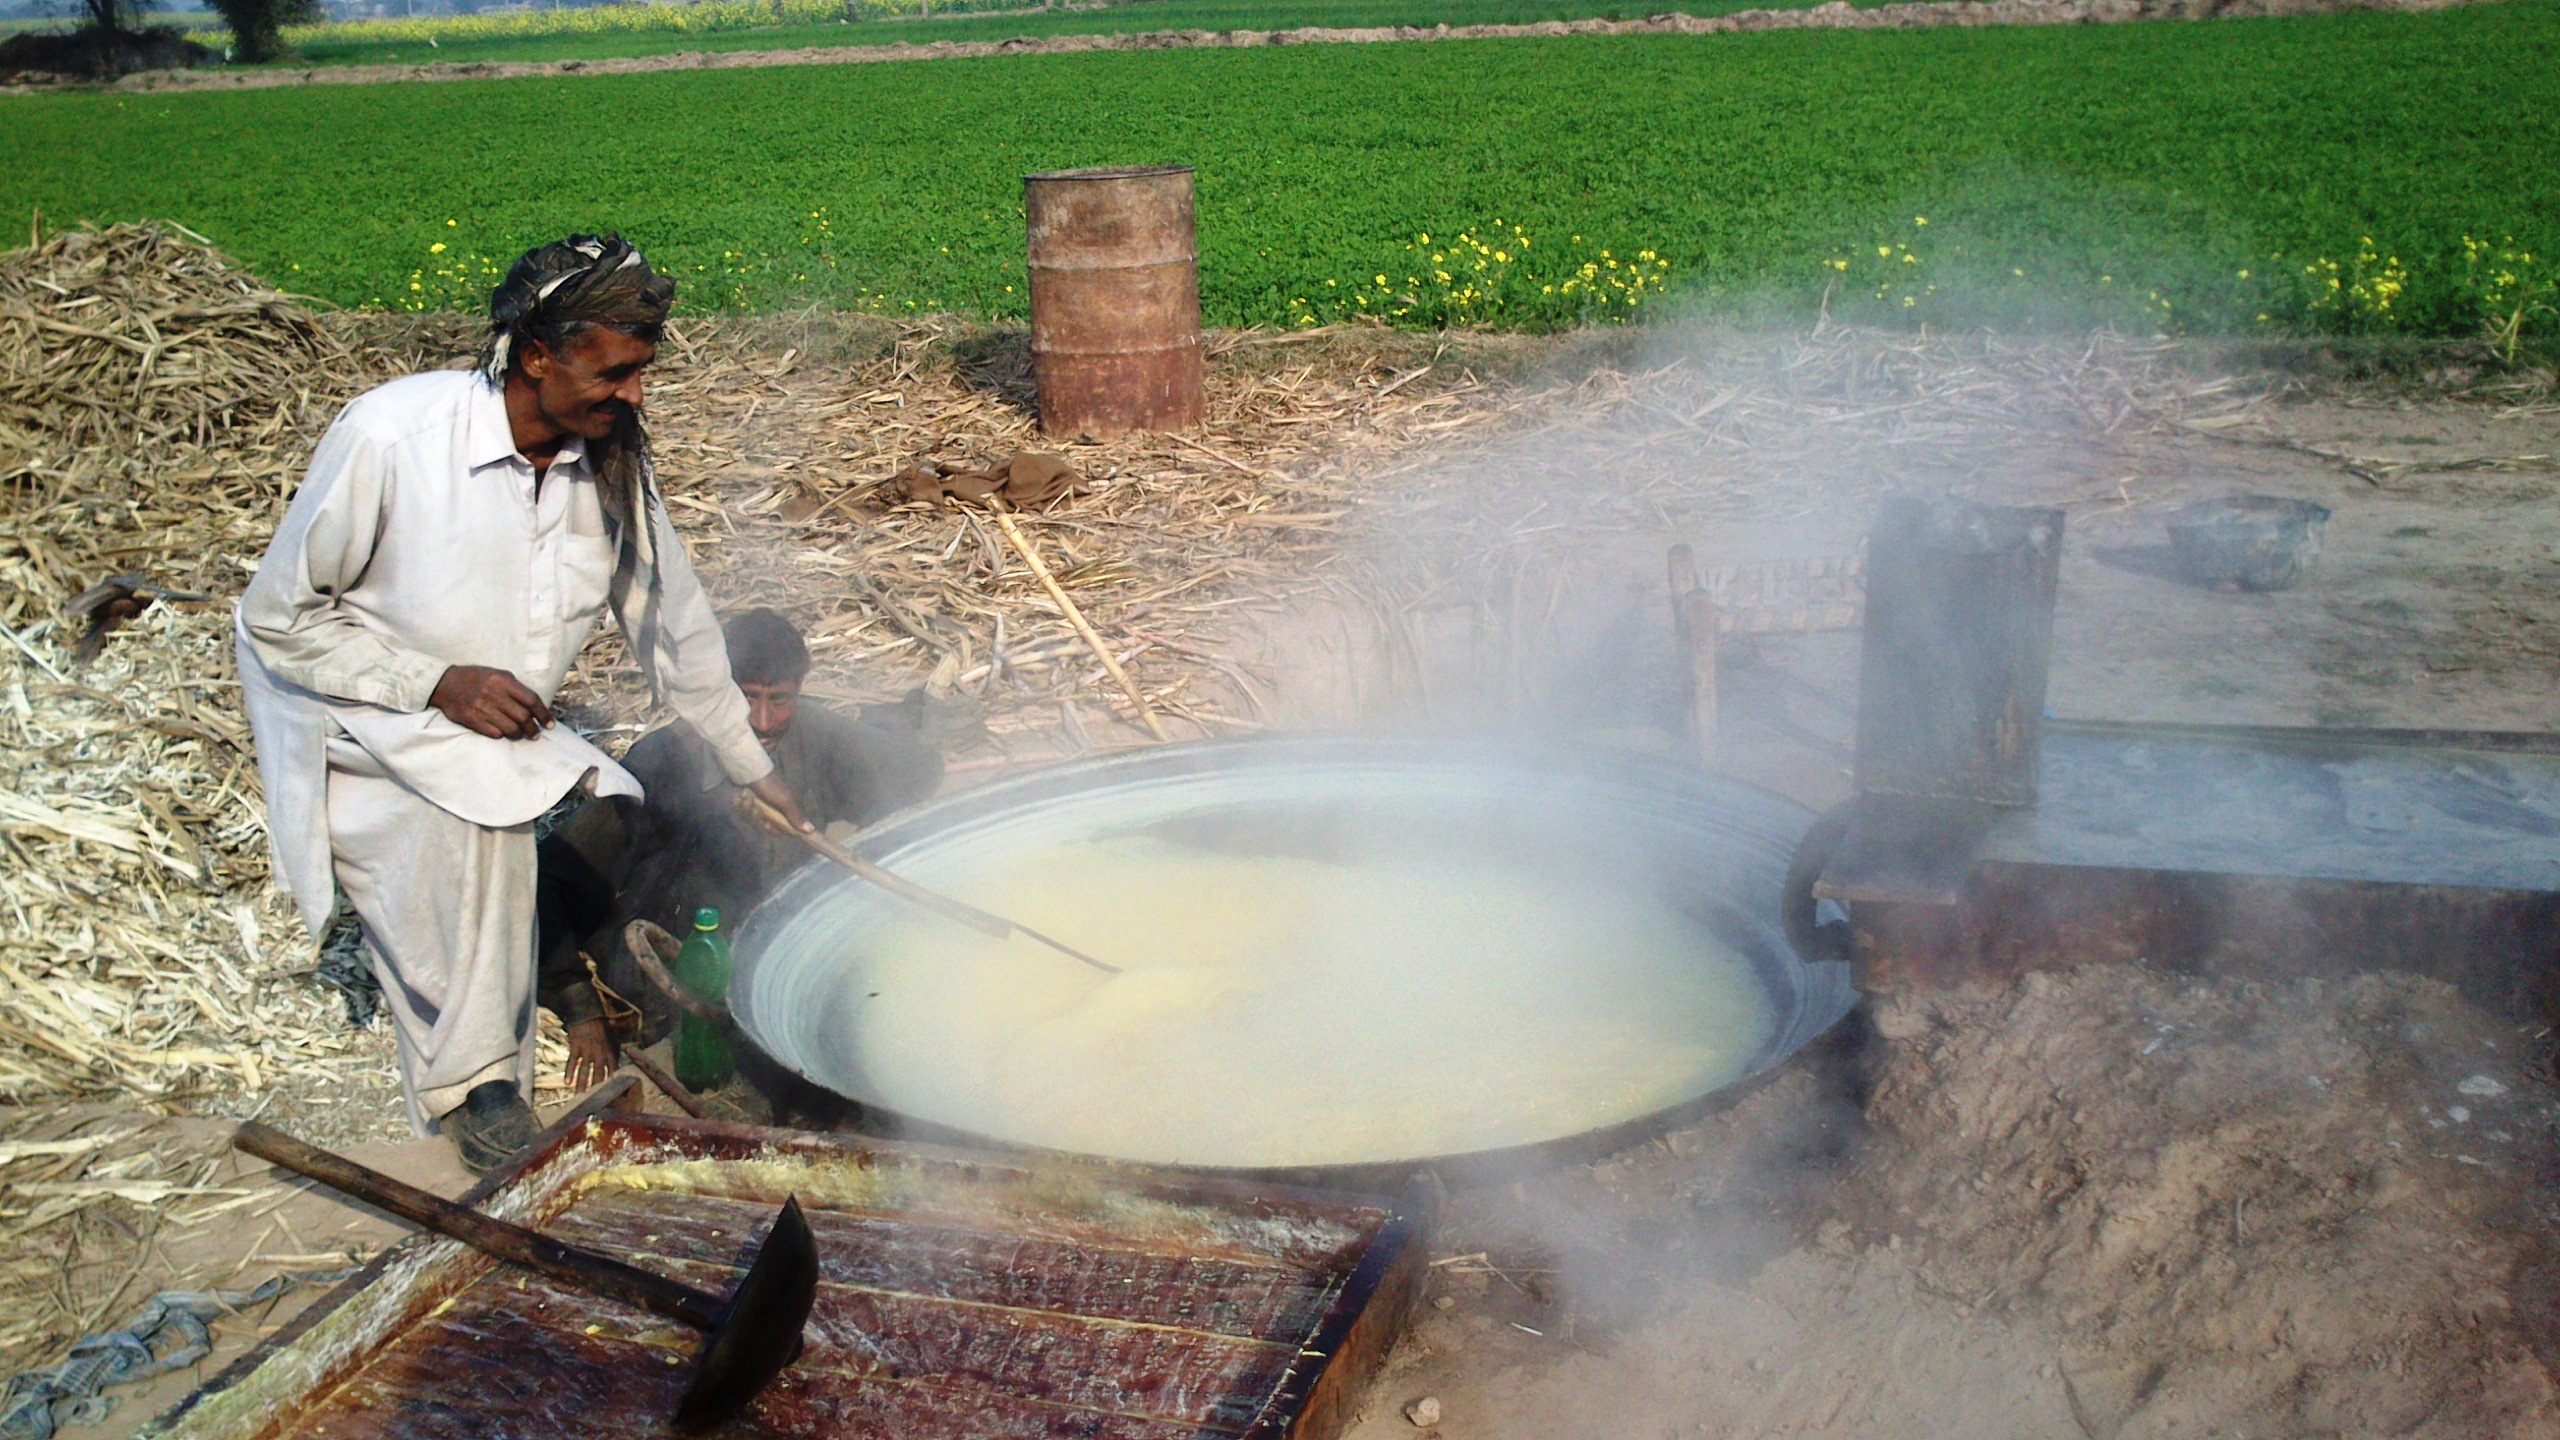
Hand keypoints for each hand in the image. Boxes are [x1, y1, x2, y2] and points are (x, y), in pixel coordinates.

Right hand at [429, 665, 553, 739]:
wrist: (445, 683)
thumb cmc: (476, 678)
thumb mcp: (497, 674)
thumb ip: (515, 688)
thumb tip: (535, 705)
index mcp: (503, 681)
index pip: (531, 700)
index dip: (544, 714)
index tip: (549, 724)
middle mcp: (494, 694)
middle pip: (523, 717)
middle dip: (533, 728)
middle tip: (536, 733)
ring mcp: (482, 708)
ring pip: (511, 728)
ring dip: (520, 734)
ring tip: (522, 735)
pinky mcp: (472, 720)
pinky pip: (494, 733)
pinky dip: (502, 735)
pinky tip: (503, 733)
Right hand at [563, 1017, 616, 1091]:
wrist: (588, 1014)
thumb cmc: (602, 1027)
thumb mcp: (614, 1038)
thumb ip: (615, 1053)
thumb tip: (617, 1067)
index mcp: (610, 1051)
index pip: (612, 1071)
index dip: (612, 1083)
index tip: (611, 1094)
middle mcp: (600, 1053)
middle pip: (598, 1074)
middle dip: (596, 1088)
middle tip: (594, 1102)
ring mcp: (587, 1050)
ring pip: (584, 1071)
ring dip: (581, 1085)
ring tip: (579, 1097)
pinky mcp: (576, 1047)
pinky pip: (572, 1062)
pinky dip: (569, 1072)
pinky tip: (567, 1082)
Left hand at [738, 774, 810, 837]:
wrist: (750, 770)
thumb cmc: (771, 785)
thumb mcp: (786, 801)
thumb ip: (796, 816)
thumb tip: (812, 830)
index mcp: (780, 811)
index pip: (779, 830)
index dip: (773, 830)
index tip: (768, 825)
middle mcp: (768, 811)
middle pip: (762, 826)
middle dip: (757, 818)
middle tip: (756, 808)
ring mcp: (754, 808)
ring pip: (750, 820)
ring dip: (747, 809)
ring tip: (747, 798)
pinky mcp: (742, 805)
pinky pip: (739, 813)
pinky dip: (739, 805)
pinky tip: (740, 797)